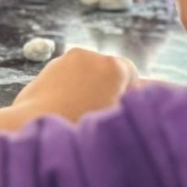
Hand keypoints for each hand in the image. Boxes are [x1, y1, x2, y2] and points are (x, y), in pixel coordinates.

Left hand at [14, 48, 138, 122]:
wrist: (35, 130)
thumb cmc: (82, 128)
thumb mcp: (118, 117)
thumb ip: (135, 102)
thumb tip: (151, 93)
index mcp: (113, 66)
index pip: (131, 73)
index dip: (127, 93)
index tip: (118, 111)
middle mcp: (88, 56)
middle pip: (105, 71)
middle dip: (105, 89)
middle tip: (99, 116)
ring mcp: (63, 61)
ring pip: (83, 76)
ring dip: (85, 90)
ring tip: (79, 117)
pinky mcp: (44, 71)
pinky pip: (64, 81)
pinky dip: (66, 92)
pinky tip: (63, 113)